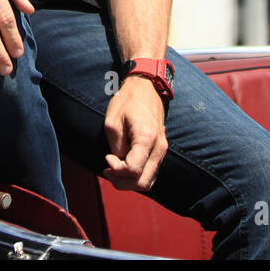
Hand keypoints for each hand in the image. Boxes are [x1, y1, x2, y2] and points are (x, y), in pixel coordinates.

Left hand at [103, 75, 167, 191]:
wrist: (146, 87)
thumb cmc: (127, 102)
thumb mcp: (113, 123)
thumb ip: (116, 149)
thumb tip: (118, 167)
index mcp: (146, 138)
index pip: (133, 170)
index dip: (117, 170)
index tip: (107, 157)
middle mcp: (159, 147)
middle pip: (143, 183)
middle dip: (122, 182)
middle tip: (108, 170)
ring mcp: (162, 150)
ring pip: (149, 182)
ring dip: (130, 182)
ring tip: (115, 169)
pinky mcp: (161, 150)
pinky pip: (151, 173)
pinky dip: (137, 176)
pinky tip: (125, 166)